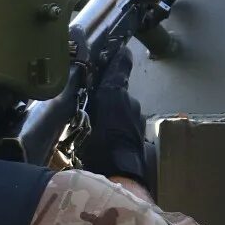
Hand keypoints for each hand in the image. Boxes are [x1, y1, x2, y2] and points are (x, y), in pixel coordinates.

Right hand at [76, 46, 149, 184]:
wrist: (120, 175)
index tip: (115, 49)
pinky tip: (106, 139)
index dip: (118, 56)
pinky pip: (127, 124)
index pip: (120, 64)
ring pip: (123, 109)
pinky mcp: (141, 134)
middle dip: (107, 94)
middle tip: (90, 102)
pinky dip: (118, 127)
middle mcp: (131, 100)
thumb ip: (86, 101)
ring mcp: (139, 118)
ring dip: (112, 113)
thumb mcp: (83, 119)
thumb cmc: (98, 145)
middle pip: (118, 90)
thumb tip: (84, 89)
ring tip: (96, 125)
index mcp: (115, 92)